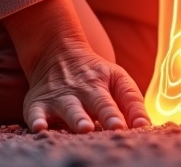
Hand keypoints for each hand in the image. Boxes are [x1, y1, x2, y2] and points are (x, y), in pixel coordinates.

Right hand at [5, 0, 148, 131]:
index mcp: (104, 84)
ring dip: (78, 118)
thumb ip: (132, 103)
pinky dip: (37, 120)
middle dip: (108, 115)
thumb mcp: (117, 80)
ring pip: (70, 108)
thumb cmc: (93, 75)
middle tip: (117, 127)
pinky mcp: (38, 104)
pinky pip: (35, 112)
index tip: (135, 126)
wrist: (56, 53)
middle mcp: (84, 89)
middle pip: (98, 102)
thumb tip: (145, 126)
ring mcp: (61, 96)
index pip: (119, 98)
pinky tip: (40, 127)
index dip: (128, 112)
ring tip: (85, 127)